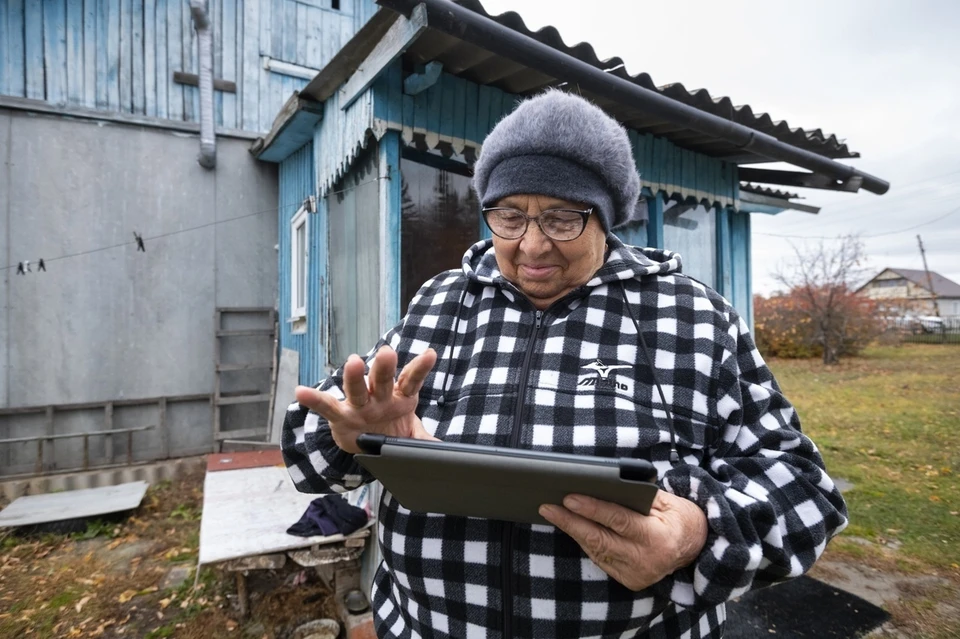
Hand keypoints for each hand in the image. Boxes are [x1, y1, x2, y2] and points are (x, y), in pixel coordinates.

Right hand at [294, 345, 438, 453]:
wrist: (366, 446)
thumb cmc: (391, 429)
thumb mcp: (411, 436)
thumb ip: (425, 440)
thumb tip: (444, 449)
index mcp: (400, 397)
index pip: (411, 380)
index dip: (420, 368)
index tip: (430, 354)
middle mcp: (379, 396)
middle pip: (382, 380)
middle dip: (384, 367)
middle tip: (387, 352)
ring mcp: (359, 405)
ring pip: (357, 388)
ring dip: (354, 376)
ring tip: (353, 362)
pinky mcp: (340, 416)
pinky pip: (326, 407)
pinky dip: (313, 400)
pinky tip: (301, 392)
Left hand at [539, 490, 707, 591]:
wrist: (697, 548)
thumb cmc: (679, 517)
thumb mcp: (666, 502)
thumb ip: (638, 496)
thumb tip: (602, 486)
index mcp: (657, 537)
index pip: (618, 520)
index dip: (592, 509)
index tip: (568, 498)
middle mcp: (645, 559)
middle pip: (599, 539)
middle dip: (570, 522)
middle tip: (548, 507)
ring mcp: (636, 574)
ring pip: (596, 551)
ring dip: (573, 532)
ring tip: (553, 514)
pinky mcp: (629, 581)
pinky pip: (601, 559)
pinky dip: (586, 543)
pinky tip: (572, 528)